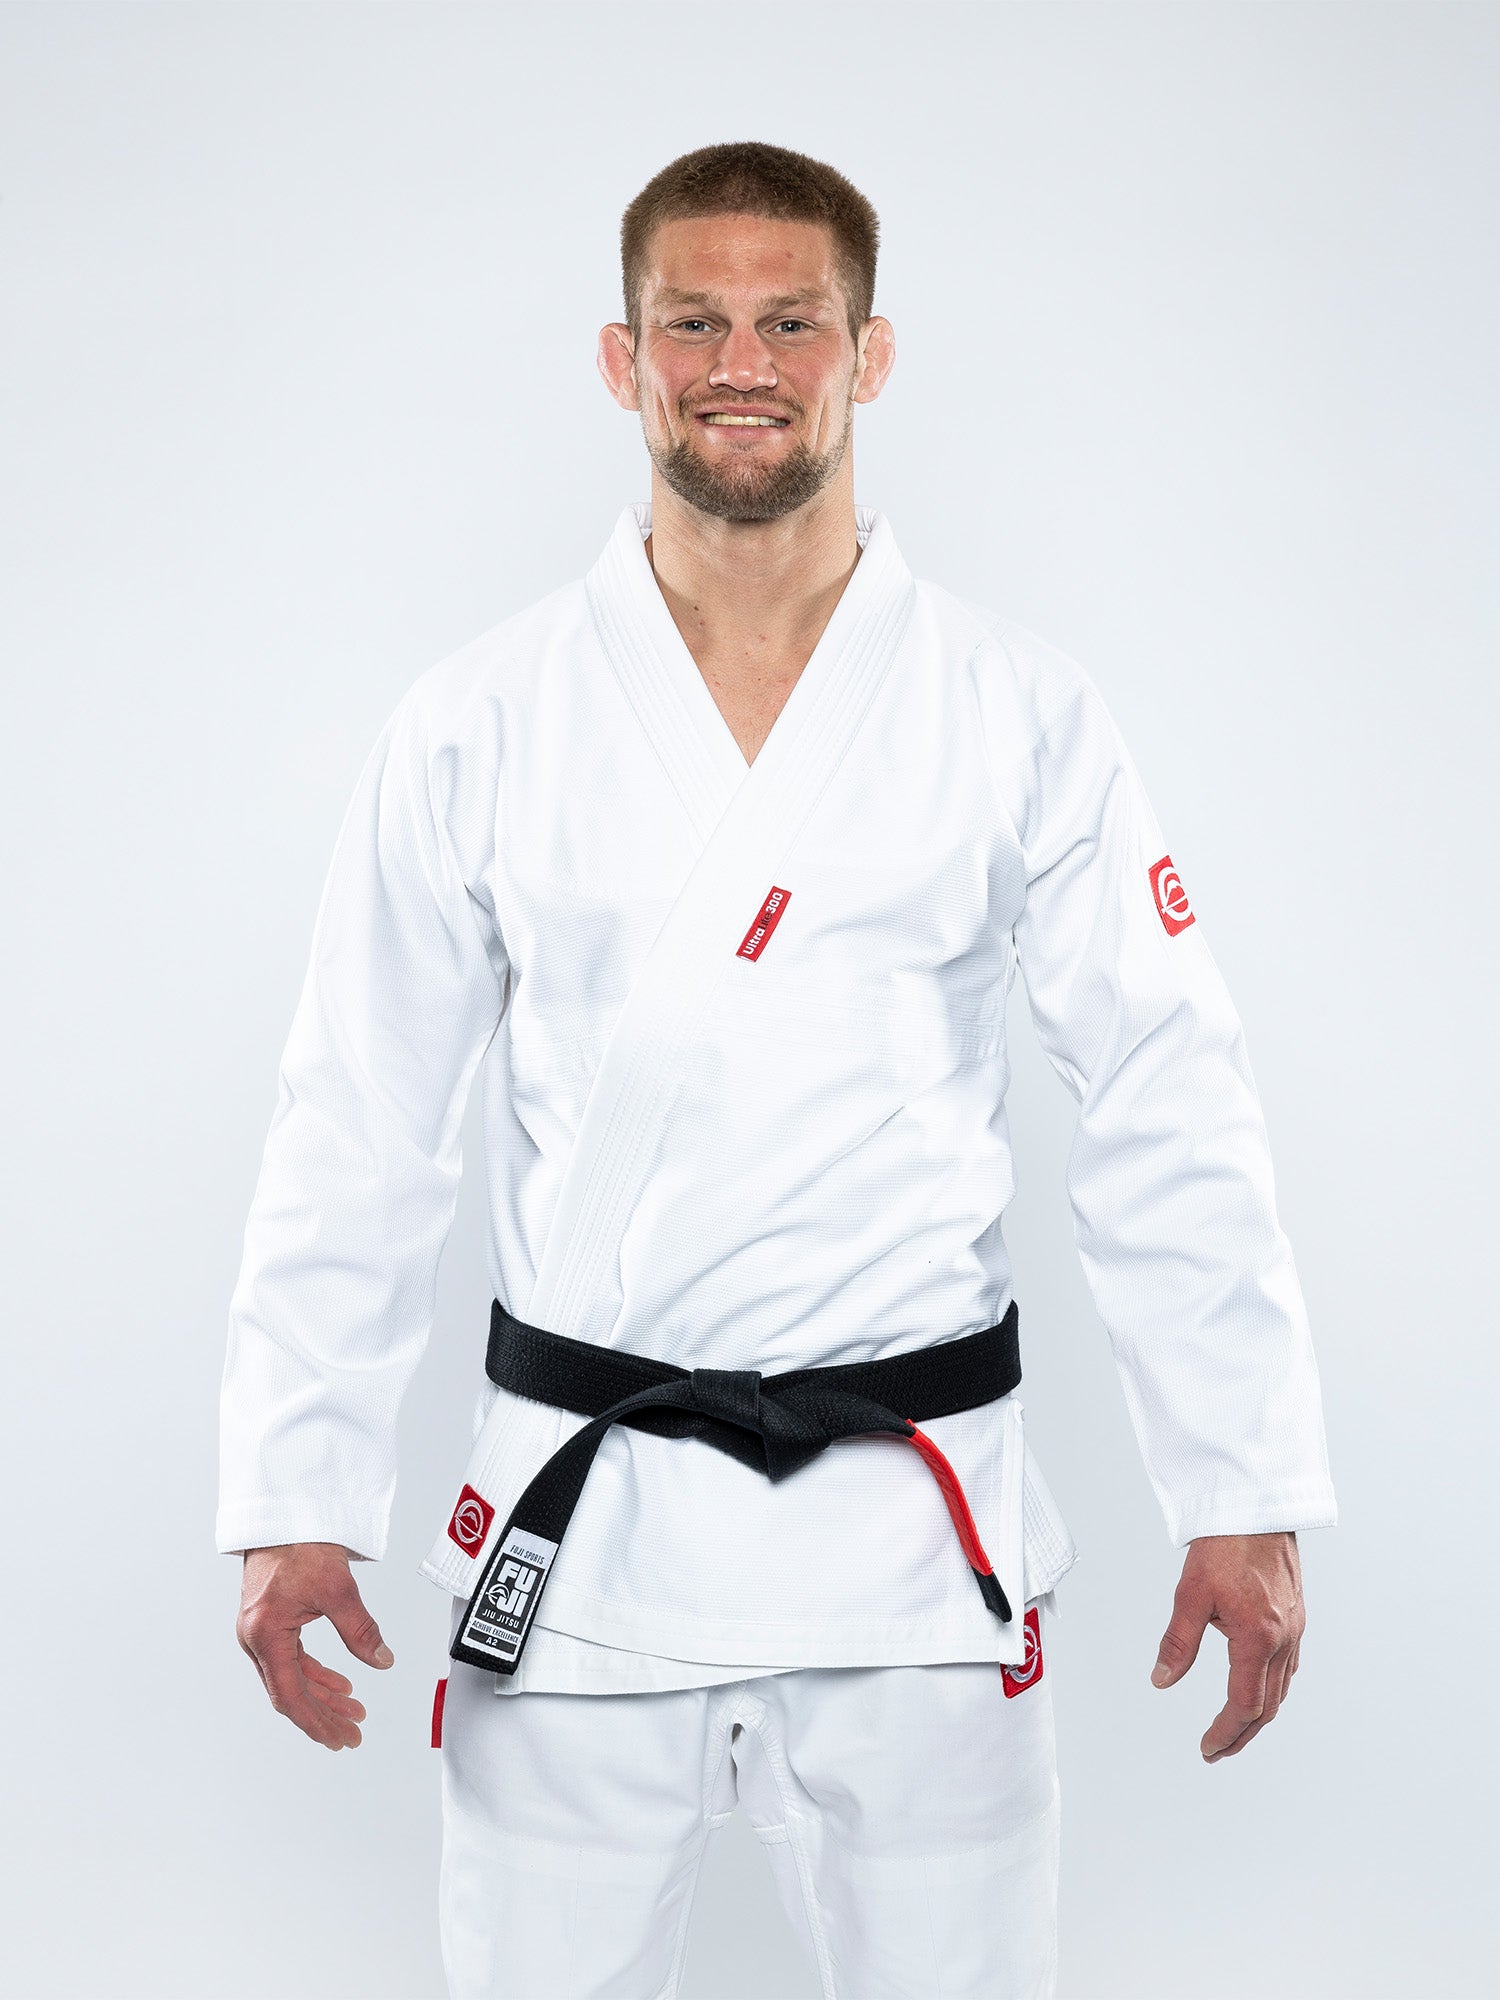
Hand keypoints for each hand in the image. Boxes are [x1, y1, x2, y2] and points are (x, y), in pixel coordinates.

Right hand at [236, 1542, 393, 1750]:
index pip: (290, 1695)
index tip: (338, 1738)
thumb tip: (382, 1660)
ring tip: (354, 1709)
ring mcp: (259, 1630)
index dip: (316, 1721)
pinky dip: (316, 1674)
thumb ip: (361, 1631)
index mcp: (265, 1635)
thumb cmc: (301, 1544)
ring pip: (292, 1677)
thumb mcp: (338, 1590)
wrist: (284, 1512)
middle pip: (290, 1692)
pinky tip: (341, 1682)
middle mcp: (255, 1638)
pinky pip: (292, 1659)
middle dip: (323, 1714)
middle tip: (352, 1732)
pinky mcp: (269, 1621)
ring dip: (323, 1695)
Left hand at [1151, 1531, 1303, 1762]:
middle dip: (1242, 1734)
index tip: (1207, 1747)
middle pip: (1269, 1706)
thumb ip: (1178, 1642)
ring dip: (1260, 1715)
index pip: (1245, 1704)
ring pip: (1283, 1688)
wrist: (1255, 1506)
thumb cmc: (1225, 1543)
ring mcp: (1294, 1628)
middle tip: (1219, 1750)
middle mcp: (1284, 1639)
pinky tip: (1259, 1686)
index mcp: (1258, 1638)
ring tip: (1236, 1728)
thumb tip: (1162, 1679)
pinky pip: (1290, 1665)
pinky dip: (1274, 1687)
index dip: (1224, 1732)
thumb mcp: (1191, 1595)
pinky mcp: (1296, 1615)